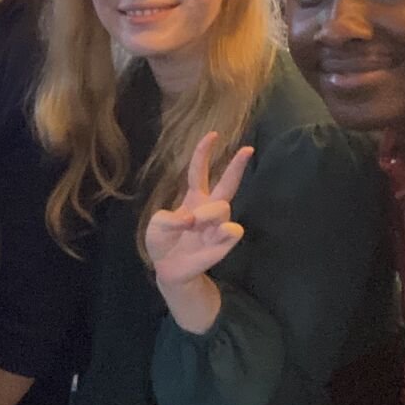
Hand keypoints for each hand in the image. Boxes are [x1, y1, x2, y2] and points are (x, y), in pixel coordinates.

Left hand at [144, 131, 253, 288]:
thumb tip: (189, 220)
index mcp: (193, 198)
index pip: (200, 171)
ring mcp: (218, 224)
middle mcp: (209, 208)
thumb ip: (167, 218)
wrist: (168, 268)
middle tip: (248, 149)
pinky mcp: (224, 242)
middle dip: (238, 165)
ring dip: (205, 215)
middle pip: (228, 183)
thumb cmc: (163, 242)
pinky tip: (213, 235)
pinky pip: (233, 230)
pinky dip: (222, 230)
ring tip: (192, 226)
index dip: (204, 153)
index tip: (212, 135)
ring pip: (222, 207)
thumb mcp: (156, 225)